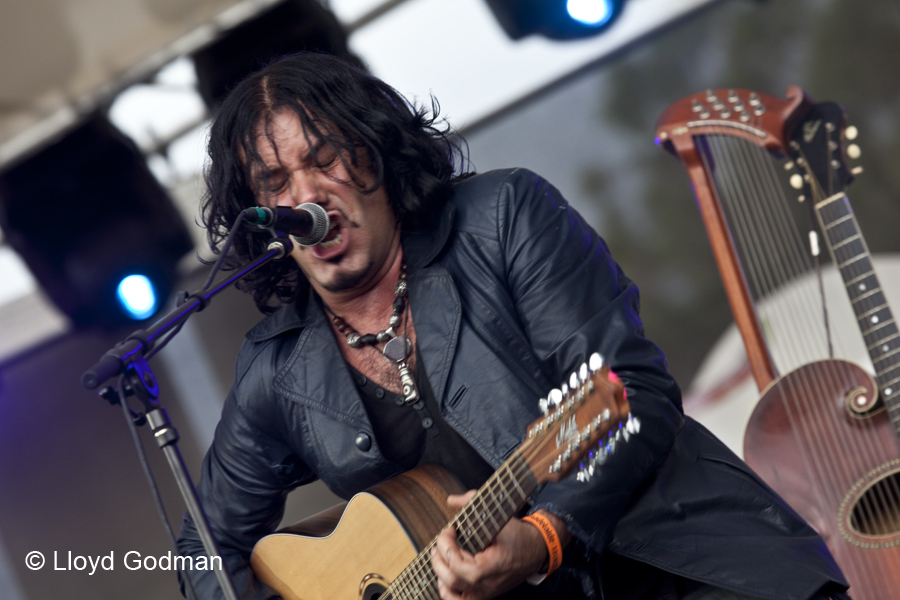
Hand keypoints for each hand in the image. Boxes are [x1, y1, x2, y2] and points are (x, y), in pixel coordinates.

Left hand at [430, 491, 567, 599]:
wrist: (537, 550)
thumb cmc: (519, 535)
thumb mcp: (499, 516)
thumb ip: (473, 503)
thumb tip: (451, 500)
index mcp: (492, 566)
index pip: (457, 564)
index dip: (446, 546)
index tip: (449, 531)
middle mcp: (488, 584)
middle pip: (452, 579)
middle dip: (440, 558)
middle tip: (442, 542)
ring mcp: (486, 592)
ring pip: (453, 595)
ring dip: (441, 575)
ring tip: (439, 558)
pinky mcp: (485, 594)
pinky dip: (449, 591)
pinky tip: (445, 577)